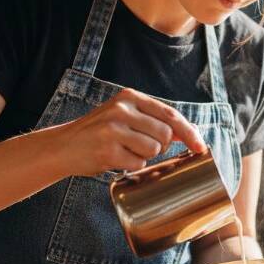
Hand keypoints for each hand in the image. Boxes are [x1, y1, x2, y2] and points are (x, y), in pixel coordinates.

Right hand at [58, 87, 206, 175]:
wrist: (62, 146)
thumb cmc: (98, 132)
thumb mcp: (124, 115)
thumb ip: (152, 119)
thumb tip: (190, 133)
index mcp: (129, 96)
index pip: (170, 114)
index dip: (189, 132)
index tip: (201, 146)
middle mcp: (121, 109)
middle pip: (165, 134)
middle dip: (160, 146)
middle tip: (139, 146)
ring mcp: (113, 130)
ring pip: (153, 150)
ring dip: (144, 157)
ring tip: (124, 150)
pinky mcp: (107, 151)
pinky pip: (138, 164)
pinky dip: (131, 166)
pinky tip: (115, 158)